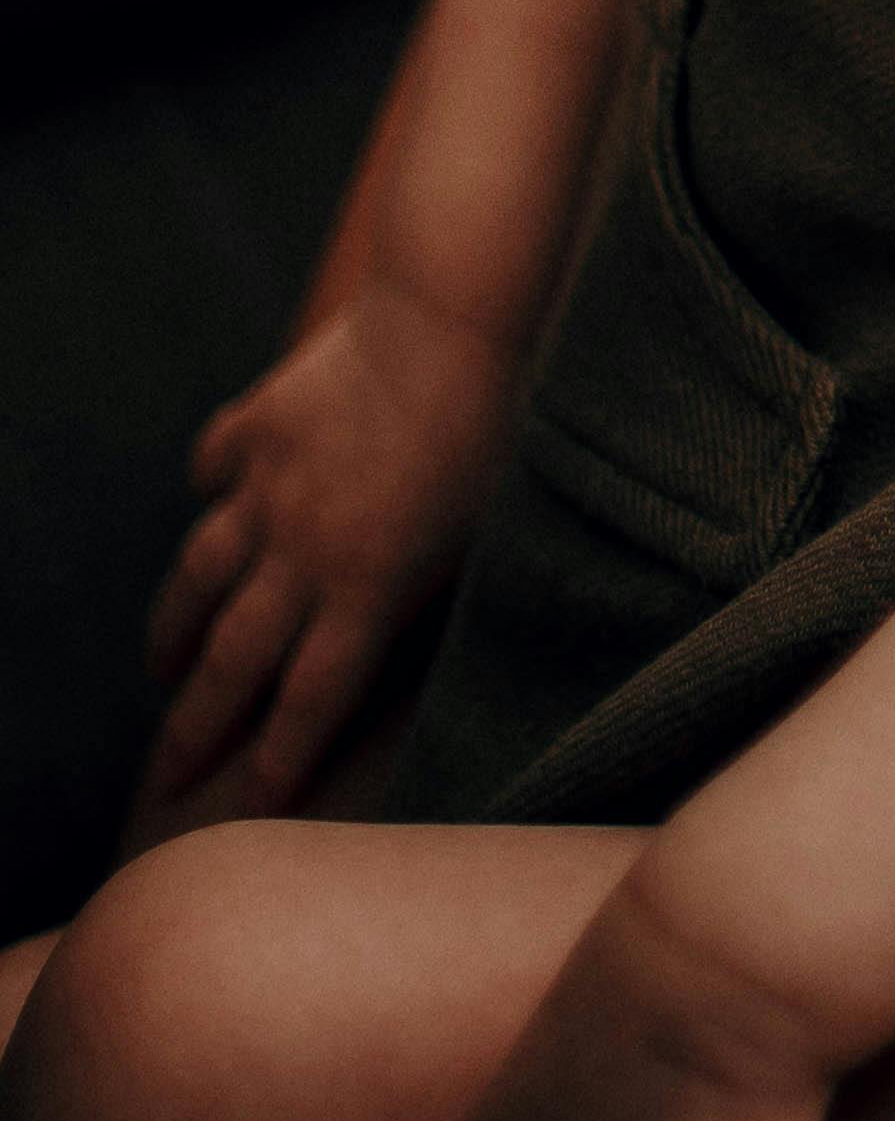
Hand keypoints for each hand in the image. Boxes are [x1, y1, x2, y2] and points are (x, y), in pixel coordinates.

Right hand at [139, 281, 523, 823]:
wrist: (456, 312)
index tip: (245, 808)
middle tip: (162, 779)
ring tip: (164, 667)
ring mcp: (271, 485)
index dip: (277, 760)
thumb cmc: (505, 424)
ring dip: (176, 630)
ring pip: (202, 574)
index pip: (310, 700)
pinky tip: (209, 501)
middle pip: (234, 659)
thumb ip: (443, 592)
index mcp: (370, 585)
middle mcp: (305, 548)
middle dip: (194, 729)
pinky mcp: (260, 422)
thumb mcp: (492, 529)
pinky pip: (218, 465)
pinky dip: (212, 488)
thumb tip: (425, 646)